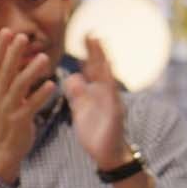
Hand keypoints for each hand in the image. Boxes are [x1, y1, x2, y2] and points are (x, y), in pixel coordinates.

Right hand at [0, 29, 55, 183]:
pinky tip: (52, 85)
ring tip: (44, 58)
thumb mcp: (4, 94)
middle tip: (23, 37)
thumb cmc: (8, 115)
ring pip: (18, 86)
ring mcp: (7, 108)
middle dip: (13, 53)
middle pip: (5, 70)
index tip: (7, 30)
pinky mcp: (19, 120)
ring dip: (31, 71)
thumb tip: (14, 53)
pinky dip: (41, 95)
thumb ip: (8, 75)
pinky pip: (31, 105)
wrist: (4, 146)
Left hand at [63, 37, 129, 165]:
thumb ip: (77, 93)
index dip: (89, 52)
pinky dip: (110, 81)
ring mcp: (112, 101)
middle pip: (100, 68)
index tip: (85, 35)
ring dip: (103, 60)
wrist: (107, 155)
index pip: (92, 68)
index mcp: (97, 92)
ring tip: (99, 44)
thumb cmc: (96, 133)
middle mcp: (106, 93)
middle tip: (91, 32)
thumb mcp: (82, 110)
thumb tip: (71, 77)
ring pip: (107, 76)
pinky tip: (107, 69)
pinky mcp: (115, 112)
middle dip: (96, 50)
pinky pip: (112, 95)